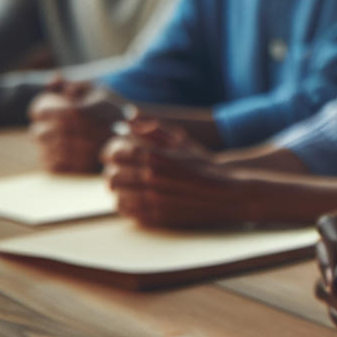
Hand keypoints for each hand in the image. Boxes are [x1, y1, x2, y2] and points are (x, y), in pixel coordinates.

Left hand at [28, 79, 127, 171]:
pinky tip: (53, 156)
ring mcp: (80, 153)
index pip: (43, 112)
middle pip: (40, 133)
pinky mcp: (82, 169)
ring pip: (46, 151)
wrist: (139, 138)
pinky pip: (55, 167)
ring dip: (43, 146)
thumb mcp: (97, 91)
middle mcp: (77, 133)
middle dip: (38, 130)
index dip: (38, 111)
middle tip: (41, 129)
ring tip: (47, 142)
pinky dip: (50, 162)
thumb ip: (72, 84)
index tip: (39, 112)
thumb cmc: (115, 111)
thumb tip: (52, 80)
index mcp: (78, 112)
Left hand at [103, 118, 243, 226]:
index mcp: (154, 155)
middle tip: (120, 171)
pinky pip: (127, 213)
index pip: (113, 152)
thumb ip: (151, 128)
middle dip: (113, 172)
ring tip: (127, 186)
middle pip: (111, 176)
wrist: (226, 191)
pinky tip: (135, 199)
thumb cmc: (201, 163)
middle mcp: (151, 177)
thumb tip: (124, 119)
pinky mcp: (157, 217)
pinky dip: (126, 205)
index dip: (110, 153)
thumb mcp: (180, 140)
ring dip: (118, 190)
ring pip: (116, 196)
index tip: (115, 154)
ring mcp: (153, 199)